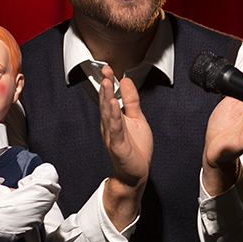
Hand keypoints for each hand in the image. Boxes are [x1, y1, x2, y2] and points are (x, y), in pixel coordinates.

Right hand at [99, 65, 151, 229]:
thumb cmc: (135, 149)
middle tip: (105, 70)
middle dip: (105, 85)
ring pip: (108, 114)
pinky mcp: (118, 146)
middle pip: (106, 102)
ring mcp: (112, 135)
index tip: (108, 68)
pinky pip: (115, 129)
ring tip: (106, 82)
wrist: (135, 174)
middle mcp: (110, 125)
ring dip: (106, 97)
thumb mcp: (137, 119)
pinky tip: (114, 105)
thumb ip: (132, 100)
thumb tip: (126, 81)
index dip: (108, 82)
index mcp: (114, 118)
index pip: (109, 96)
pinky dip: (114, 117)